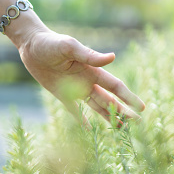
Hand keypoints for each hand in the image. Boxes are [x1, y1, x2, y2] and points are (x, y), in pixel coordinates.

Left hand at [18, 29, 144, 124]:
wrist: (32, 45)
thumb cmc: (51, 42)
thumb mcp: (70, 46)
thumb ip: (89, 55)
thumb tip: (113, 57)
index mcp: (92, 70)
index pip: (115, 86)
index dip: (128, 97)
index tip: (141, 107)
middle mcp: (87, 81)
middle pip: (109, 99)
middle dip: (123, 111)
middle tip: (138, 124)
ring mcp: (74, 88)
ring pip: (96, 106)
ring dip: (108, 116)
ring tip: (121, 128)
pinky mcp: (61, 94)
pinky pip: (74, 110)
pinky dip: (82, 121)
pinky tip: (90, 131)